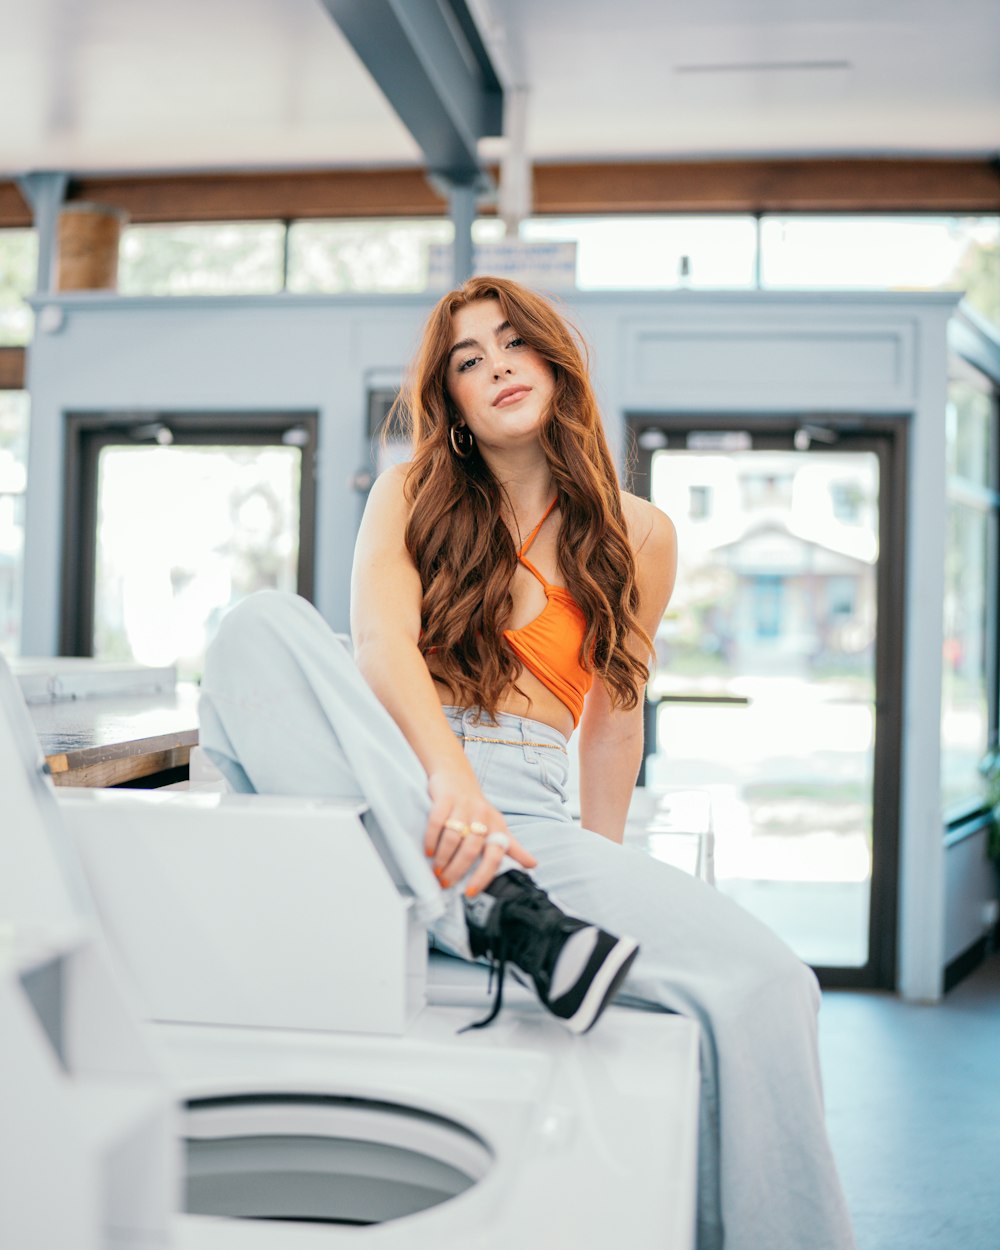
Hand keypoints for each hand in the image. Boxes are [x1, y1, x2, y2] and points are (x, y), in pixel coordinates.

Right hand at [425, 767, 536, 896]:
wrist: (456, 774)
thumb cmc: (477, 808)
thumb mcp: (497, 825)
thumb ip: (513, 847)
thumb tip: (533, 865)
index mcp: (496, 826)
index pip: (495, 855)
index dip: (484, 875)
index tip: (470, 892)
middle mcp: (482, 816)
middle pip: (471, 849)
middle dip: (457, 870)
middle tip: (445, 883)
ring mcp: (463, 806)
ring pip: (453, 837)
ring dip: (443, 858)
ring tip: (436, 871)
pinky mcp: (445, 798)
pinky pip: (437, 822)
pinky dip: (431, 839)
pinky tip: (428, 852)